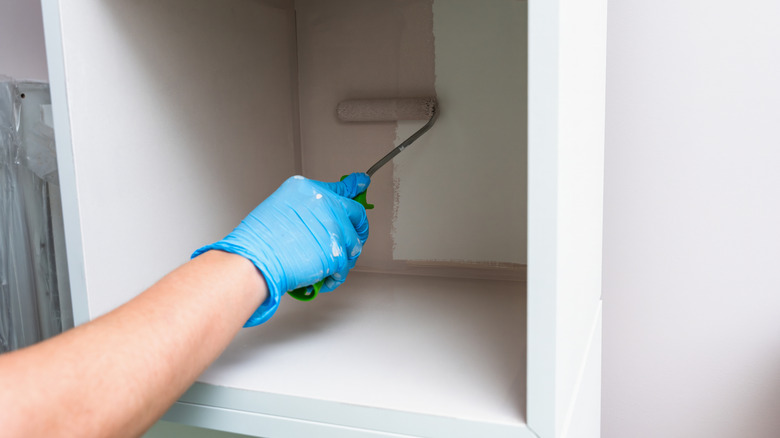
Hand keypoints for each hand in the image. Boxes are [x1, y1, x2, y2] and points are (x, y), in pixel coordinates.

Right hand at [192, 173, 370, 325]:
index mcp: (310, 190)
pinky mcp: (337, 253)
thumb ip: (306, 208)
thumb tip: (318, 217)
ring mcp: (334, 228)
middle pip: (356, 213)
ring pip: (354, 243)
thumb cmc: (258, 240)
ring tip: (329, 264)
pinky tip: (325, 277)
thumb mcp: (280, 207)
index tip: (362, 182)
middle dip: (358, 228)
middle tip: (352, 237)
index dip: (355, 186)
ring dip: (345, 255)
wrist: (255, 260)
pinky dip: (335, 275)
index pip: (341, 187)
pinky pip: (345, 266)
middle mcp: (326, 204)